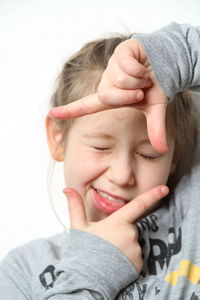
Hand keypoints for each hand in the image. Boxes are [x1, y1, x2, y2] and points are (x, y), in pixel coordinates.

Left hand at [49, 39, 167, 152]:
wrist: (167, 65)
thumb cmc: (156, 87)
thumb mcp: (155, 110)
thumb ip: (156, 129)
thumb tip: (163, 150)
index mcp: (111, 98)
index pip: (86, 106)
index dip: (69, 110)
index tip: (51, 113)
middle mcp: (107, 83)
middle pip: (107, 96)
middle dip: (130, 96)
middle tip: (142, 90)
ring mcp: (111, 68)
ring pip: (119, 80)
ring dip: (138, 81)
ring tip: (144, 76)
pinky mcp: (118, 53)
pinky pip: (126, 66)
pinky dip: (141, 69)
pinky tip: (144, 64)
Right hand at [63, 185, 168, 271]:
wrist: (86, 278)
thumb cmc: (83, 250)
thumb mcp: (78, 226)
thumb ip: (75, 206)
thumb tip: (67, 189)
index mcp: (117, 222)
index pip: (138, 205)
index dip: (152, 195)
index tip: (164, 188)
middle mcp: (130, 234)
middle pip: (130, 226)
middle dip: (121, 230)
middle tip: (106, 241)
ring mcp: (136, 249)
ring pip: (133, 240)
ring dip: (124, 243)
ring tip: (110, 252)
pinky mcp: (139, 262)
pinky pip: (136, 254)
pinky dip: (128, 256)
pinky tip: (116, 261)